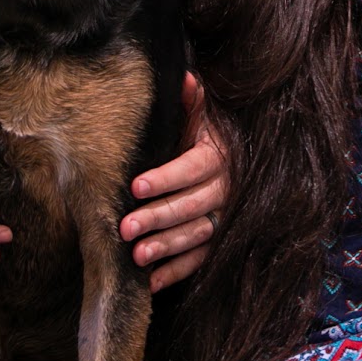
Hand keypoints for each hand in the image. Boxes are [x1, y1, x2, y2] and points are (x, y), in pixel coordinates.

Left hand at [119, 72, 228, 291]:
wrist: (236, 160)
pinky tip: (151, 283)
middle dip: (157, 218)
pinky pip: (200, 260)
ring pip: (196, 235)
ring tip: (137, 256)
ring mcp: (222, 217)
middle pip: (191, 206)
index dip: (164, 178)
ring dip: (166, 247)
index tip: (135, 186)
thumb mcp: (201, 116)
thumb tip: (184, 77)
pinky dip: (177, 272)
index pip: (191, 168)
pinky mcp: (218, 241)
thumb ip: (191, 102)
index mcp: (216, 156)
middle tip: (125, 227)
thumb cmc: (204, 136)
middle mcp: (224, 189)